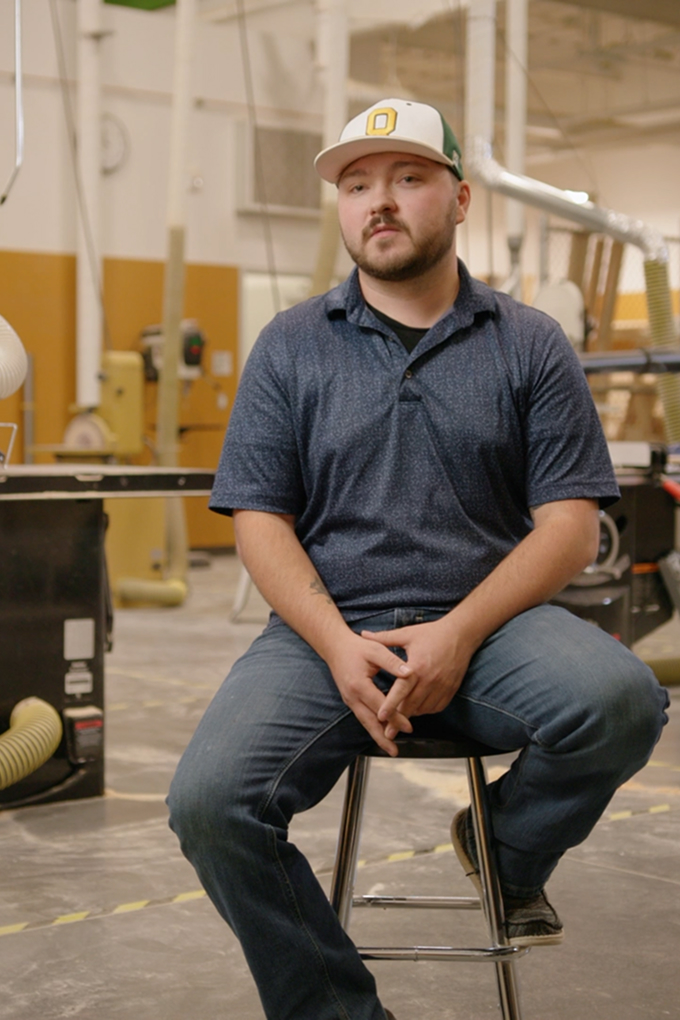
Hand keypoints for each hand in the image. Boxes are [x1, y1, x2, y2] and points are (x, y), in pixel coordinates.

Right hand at [326, 632, 414, 755]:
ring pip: (364, 722)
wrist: (335, 646)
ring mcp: (349, 700)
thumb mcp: (375, 650)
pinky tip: (381, 733)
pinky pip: (362, 716)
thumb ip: (393, 661)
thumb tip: (410, 673)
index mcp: (359, 685)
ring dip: (376, 735)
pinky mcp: (351, 700)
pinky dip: (372, 727)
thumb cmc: (356, 647)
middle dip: (382, 737)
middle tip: (395, 751)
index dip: (395, 717)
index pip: (380, 706)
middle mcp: (352, 696)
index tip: (409, 727)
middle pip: (369, 721)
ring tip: (389, 749)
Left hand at [362, 617, 474, 738]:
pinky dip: (425, 710)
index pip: (401, 690)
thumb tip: (363, 634)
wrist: (461, 635)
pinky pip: (436, 707)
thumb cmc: (432, 633)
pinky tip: (417, 708)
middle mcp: (430, 679)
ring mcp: (442, 686)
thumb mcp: (406, 634)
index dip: (390, 704)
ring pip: (423, 709)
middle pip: (411, 705)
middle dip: (398, 718)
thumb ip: (383, 638)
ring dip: (411, 714)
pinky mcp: (451, 690)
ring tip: (399, 718)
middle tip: (386, 731)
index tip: (380, 716)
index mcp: (417, 666)